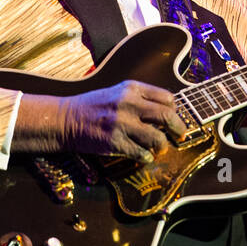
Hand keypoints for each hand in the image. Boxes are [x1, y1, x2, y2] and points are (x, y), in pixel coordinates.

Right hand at [57, 81, 187, 162]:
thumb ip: (140, 98)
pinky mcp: (114, 142)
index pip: (167, 98)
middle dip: (179, 129)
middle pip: (167, 116)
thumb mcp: (117, 93)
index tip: (174, 118)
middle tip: (181, 137)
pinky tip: (144, 156)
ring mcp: (121, 123)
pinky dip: (146, 157)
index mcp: (131, 88)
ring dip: (162, 147)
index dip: (175, 110)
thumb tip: (167, 111)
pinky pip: (141, 153)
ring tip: (159, 149)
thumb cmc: (93, 106)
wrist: (66, 119)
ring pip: (157, 138)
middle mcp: (128, 103)